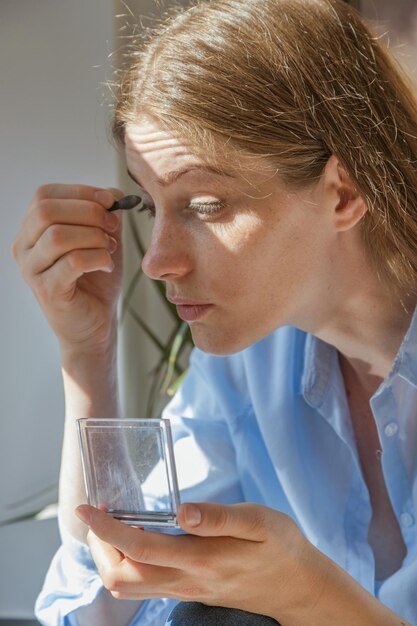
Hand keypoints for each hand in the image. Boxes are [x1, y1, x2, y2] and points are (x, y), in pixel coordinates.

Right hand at [12, 184, 123, 352]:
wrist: (96, 322)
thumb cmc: (96, 279)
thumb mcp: (103, 238)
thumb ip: (104, 213)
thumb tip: (112, 193)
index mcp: (31, 230)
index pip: (44, 195)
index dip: (80, 192)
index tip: (110, 202)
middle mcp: (23, 248)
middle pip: (46, 211)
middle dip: (89, 213)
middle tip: (113, 228)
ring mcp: (31, 271)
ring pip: (58, 236)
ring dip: (95, 237)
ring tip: (110, 249)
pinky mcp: (47, 291)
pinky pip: (72, 262)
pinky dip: (98, 258)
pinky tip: (107, 265)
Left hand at [75, 502, 320, 621]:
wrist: (298, 586)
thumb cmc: (281, 547)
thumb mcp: (259, 521)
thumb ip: (219, 517)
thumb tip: (180, 511)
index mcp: (201, 559)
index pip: (138, 548)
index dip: (106, 529)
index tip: (87, 508)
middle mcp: (187, 580)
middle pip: (121, 578)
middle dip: (99, 548)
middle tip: (100, 515)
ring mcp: (187, 590)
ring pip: (130, 587)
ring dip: (111, 557)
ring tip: (113, 524)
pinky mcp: (190, 591)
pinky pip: (146, 585)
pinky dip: (129, 563)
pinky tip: (139, 538)